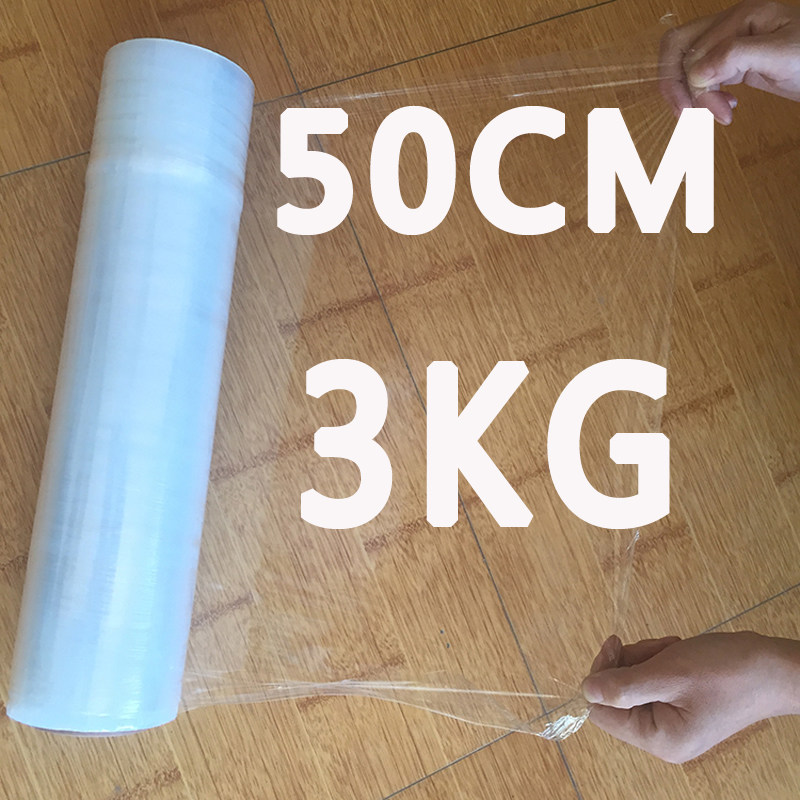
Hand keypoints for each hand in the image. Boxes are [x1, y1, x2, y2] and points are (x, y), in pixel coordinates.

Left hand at [582, 631, 799, 762]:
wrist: (773, 666)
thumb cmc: (725, 671)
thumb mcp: (669, 673)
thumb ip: (624, 685)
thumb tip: (586, 690)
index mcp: (659, 738)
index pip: (602, 711)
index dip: (602, 675)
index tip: (615, 645)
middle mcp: (662, 736)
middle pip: (617, 694)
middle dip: (630, 663)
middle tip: (656, 648)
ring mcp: (672, 719)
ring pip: (633, 680)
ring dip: (647, 657)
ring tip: (673, 649)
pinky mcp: (680, 702)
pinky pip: (653, 677)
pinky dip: (660, 658)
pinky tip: (679, 651)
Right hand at [659, 0, 799, 123]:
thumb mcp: (780, 55)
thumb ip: (735, 57)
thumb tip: (695, 74)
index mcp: (739, 18)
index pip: (692, 53)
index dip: (694, 87)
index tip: (708, 112)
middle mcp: (730, 26)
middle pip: (678, 52)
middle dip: (680, 88)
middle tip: (691, 117)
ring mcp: (732, 44)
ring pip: (687, 66)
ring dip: (692, 95)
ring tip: (717, 113)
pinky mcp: (736, 62)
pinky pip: (704, 76)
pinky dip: (706, 96)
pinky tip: (726, 107)